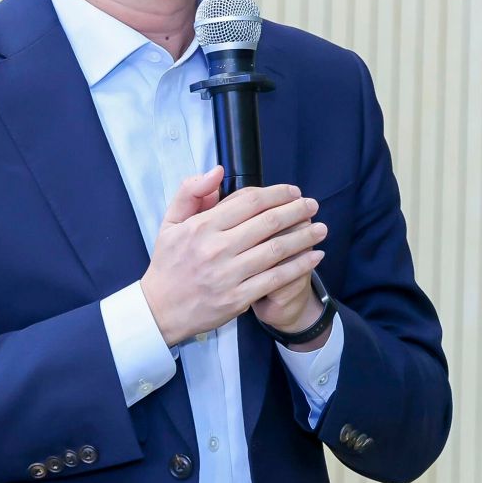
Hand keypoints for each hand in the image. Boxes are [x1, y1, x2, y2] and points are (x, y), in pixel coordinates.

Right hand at [139, 166, 326, 346]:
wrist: (160, 310)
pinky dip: (299, 266)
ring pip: (276, 249)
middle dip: (296, 210)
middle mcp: (217, 248)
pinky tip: (314, 256)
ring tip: (321, 228)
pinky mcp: (238, 298)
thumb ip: (190, 192)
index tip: (292, 191)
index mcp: (202, 227)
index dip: (276, 193)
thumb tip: (217, 172)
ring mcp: (229, 274)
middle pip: (268, 222)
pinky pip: (276, 278)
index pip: (248, 201)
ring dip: (304, 236)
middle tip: (313, 205)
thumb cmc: (168, 264)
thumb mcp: (170, 223)